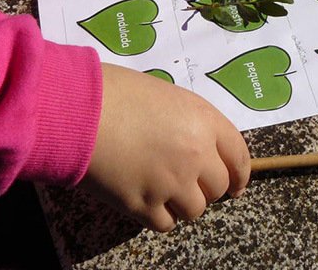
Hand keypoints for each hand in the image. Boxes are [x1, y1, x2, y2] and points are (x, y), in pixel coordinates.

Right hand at [79, 63, 249, 231]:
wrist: (77, 110)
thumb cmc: (115, 93)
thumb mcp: (166, 96)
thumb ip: (188, 122)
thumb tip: (196, 144)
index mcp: (204, 120)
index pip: (239, 155)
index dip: (240, 174)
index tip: (237, 186)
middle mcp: (196, 154)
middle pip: (219, 187)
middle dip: (207, 187)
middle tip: (189, 184)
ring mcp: (171, 182)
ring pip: (195, 209)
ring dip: (183, 203)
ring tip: (163, 190)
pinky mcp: (143, 205)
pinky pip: (166, 224)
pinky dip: (160, 216)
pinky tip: (147, 202)